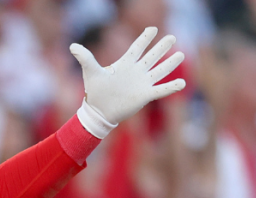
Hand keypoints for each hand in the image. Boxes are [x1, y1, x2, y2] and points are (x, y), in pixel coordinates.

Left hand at [69, 27, 185, 129]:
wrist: (98, 112)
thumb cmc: (95, 91)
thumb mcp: (90, 72)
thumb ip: (85, 58)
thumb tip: (72, 45)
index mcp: (125, 64)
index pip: (137, 48)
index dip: (144, 39)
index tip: (152, 29)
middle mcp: (136, 72)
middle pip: (152, 56)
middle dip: (162, 47)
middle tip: (172, 37)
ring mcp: (142, 83)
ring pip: (160, 71)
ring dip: (170, 63)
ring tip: (181, 54)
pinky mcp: (145, 95)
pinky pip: (161, 90)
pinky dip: (172, 87)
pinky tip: (183, 83)